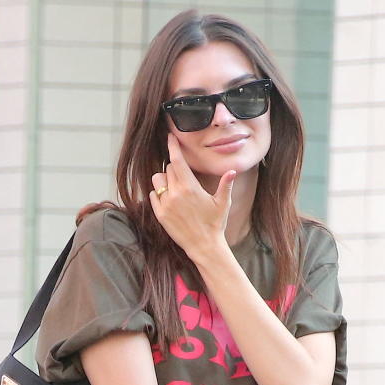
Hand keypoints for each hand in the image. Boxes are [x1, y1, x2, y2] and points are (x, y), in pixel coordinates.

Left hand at [149, 134, 234, 259]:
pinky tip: (169, 200)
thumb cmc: (215, 224)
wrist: (204, 246)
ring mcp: (166, 204)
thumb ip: (225, 184)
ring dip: (164, 180)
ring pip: (157, 180)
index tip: (170, 137)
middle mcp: (175, 193)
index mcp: (190, 187)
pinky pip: (152, 196)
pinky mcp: (160, 215)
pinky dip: (158, 194)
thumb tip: (232, 171)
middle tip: (184, 179)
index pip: (177, 160)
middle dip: (174, 169)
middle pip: (168, 168)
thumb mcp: (223, 203)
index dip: (173, 146)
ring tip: (175, 189)